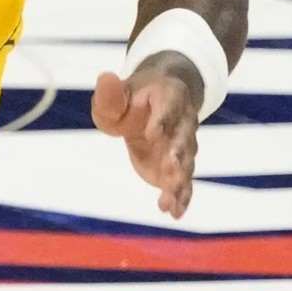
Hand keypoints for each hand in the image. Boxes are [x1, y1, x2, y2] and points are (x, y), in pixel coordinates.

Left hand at [93, 55, 200, 218]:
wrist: (154, 104)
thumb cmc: (132, 98)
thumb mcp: (116, 94)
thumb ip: (110, 93)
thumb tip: (105, 78)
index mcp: (169, 98)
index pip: (168, 109)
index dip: (161, 121)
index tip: (152, 134)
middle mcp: (183, 122)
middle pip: (183, 139)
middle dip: (178, 153)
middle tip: (171, 167)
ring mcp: (183, 146)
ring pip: (186, 165)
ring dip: (179, 182)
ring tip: (169, 202)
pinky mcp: (178, 166)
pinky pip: (184, 183)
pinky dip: (181, 198)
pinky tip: (174, 213)